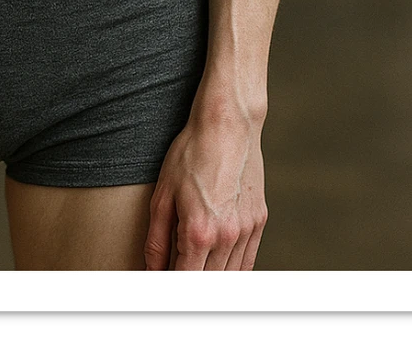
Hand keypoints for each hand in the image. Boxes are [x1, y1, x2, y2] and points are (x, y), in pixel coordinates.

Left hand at [143, 109, 266, 270]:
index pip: (185, 283)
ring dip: (211, 278)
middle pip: (208, 284)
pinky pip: (247, 262)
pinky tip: (216, 262)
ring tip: (192, 265)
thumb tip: (152, 272)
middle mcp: (227, 237)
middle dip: (190, 281)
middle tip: (175, 270)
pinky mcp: (259, 222)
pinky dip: (232, 270)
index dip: (171, 289)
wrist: (227, 123)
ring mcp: (247, 231)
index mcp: (199, 232)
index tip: (163, 285)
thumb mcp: (162, 195)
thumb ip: (156, 241)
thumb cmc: (192, 152)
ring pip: (230, 277)